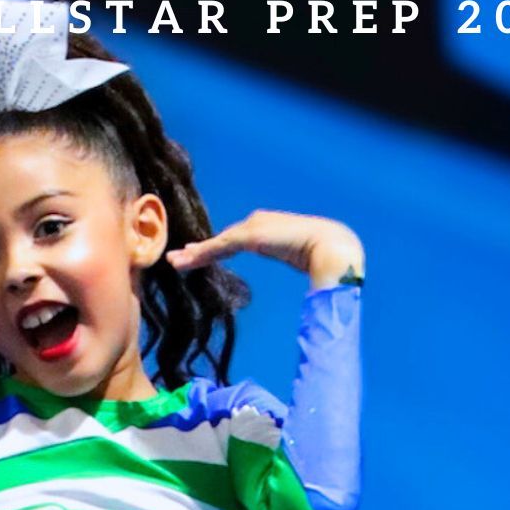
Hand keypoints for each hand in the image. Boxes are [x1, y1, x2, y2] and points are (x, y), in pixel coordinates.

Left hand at [169, 209, 364, 290]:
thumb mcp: (300, 261)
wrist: (333, 246)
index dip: (215, 249)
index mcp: (267, 230)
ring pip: (217, 243)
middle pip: (221, 240)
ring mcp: (253, 227)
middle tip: (177, 258)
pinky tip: (188, 260)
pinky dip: (203, 253)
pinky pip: (221, 246)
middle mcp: (257, 223)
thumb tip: (302, 285)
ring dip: (196, 253)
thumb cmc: (324, 258)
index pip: (234, 241)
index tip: (197, 256)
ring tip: (175, 262)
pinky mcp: (251, 235)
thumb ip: (294, 265)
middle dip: (199, 250)